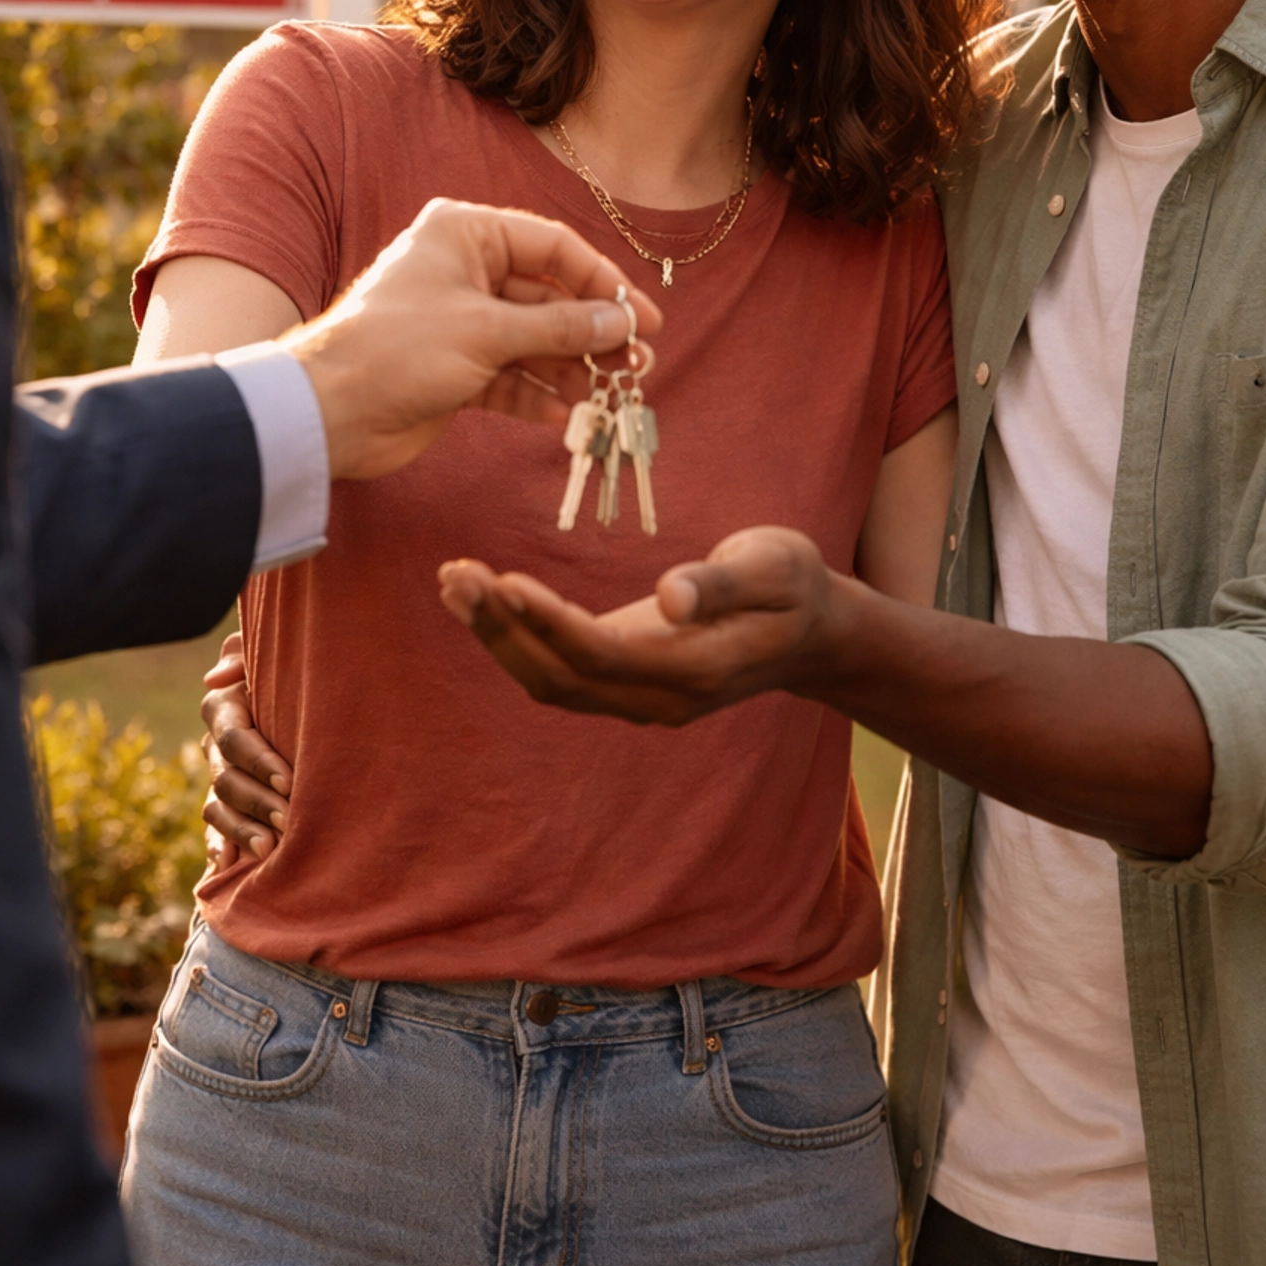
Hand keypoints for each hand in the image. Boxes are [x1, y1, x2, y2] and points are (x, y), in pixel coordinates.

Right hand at [199, 629, 291, 866]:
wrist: (300, 693)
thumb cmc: (292, 669)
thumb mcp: (275, 655)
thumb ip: (243, 658)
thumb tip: (214, 679)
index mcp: (224, 707)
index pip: (235, 738)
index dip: (259, 761)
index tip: (289, 781)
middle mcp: (216, 746)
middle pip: (227, 780)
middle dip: (257, 803)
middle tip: (289, 822)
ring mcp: (218, 778)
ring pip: (217, 809)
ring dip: (242, 831)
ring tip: (269, 851)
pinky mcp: (224, 805)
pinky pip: (213, 830)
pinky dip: (218, 850)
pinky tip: (226, 868)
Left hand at [284, 199, 660, 480]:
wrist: (328, 412)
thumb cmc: (398, 350)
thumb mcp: (488, 332)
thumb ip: (560, 327)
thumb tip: (621, 323)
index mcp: (466, 234)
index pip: (553, 248)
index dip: (603, 283)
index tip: (644, 319)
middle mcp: (463, 270)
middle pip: (548, 296)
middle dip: (591, 332)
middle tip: (636, 364)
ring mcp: (459, 320)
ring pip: (532, 339)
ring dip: (570, 367)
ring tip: (611, 394)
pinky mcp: (453, 367)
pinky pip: (509, 374)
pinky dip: (536, 393)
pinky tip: (566, 414)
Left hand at [438, 527, 850, 725]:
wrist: (810, 632)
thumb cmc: (792, 585)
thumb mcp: (775, 567)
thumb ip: (722, 583)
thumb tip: (669, 596)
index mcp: (696, 670)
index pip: (602, 655)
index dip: (549, 623)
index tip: (504, 581)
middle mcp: (659, 697)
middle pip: (560, 678)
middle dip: (503, 629)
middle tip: (457, 573)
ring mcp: (639, 698)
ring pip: (550, 681)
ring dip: (497, 635)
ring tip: (455, 580)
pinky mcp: (624, 682)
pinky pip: (557, 670)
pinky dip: (514, 637)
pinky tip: (482, 598)